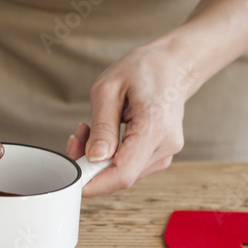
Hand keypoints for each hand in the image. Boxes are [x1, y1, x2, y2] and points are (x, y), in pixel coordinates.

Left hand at [65, 43, 189, 196]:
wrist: (174, 65)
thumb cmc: (143, 70)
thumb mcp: (109, 89)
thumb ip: (102, 126)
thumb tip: (94, 158)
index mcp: (155, 127)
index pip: (122, 173)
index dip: (93, 182)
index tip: (72, 174)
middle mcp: (165, 145)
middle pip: (120, 177)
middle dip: (90, 166)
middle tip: (76, 138)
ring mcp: (165, 153)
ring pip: (123, 175)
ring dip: (98, 161)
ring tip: (89, 130)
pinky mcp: (160, 156)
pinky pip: (130, 168)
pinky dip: (110, 159)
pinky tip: (105, 138)